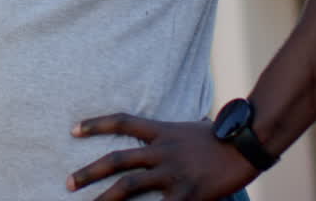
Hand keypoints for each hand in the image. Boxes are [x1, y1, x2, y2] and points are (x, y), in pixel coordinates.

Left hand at [66, 113, 256, 199]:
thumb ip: (170, 136)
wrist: (247, 145)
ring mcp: (172, 173)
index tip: (72, 130)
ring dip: (106, 198)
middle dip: (89, 172)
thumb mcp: (189, 128)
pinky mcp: (187, 194)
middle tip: (68, 183)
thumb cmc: (220, 137)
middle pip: (116, 160)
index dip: (95, 125)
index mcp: (161, 131)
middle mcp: (161, 150)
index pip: (121, 122)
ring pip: (129, 185)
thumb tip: (164, 138)